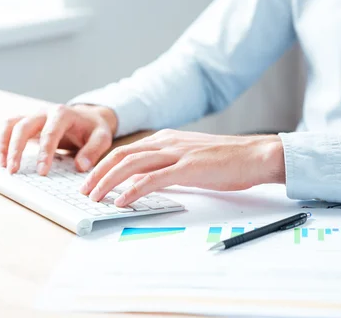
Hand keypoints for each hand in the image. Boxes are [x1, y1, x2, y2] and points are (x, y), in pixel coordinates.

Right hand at [0, 104, 117, 174]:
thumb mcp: (102, 137)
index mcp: (63, 114)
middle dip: (16, 149)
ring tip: (2, 165)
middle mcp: (45, 112)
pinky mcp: (27, 122)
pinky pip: (8, 128)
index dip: (44, 152)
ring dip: (3, 143)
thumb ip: (93, 150)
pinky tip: (1, 159)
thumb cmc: (93, 128)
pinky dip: (2, 141)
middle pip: (24, 126)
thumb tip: (81, 165)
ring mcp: (34, 116)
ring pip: (11, 124)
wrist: (88, 117)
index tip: (41, 171)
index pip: (50, 133)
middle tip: (13, 170)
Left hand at [80, 129, 284, 206]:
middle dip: (98, 174)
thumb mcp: (189, 158)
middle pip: (121, 155)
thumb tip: (145, 182)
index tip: (91, 181)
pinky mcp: (188, 168)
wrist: (256, 155)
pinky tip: (122, 201)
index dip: (104, 166)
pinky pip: (153, 179)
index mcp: (165, 139)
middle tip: (85, 191)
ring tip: (95, 198)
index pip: (126, 151)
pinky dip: (133, 190)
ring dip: (108, 182)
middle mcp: (166, 142)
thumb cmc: (226, 160)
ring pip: (131, 164)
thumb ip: (167, 166)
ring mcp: (176, 153)